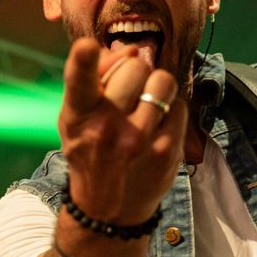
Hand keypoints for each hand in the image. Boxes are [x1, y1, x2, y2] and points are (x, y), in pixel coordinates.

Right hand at [57, 38, 186, 228]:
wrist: (108, 209)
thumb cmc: (91, 150)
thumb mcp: (77, 118)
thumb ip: (94, 79)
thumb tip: (132, 51)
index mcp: (78, 116)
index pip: (78, 82)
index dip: (82, 61)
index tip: (86, 47)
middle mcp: (105, 128)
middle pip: (134, 68)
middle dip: (135, 72)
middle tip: (129, 91)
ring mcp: (138, 141)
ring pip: (163, 81)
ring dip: (158, 87)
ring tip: (147, 105)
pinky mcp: (165, 151)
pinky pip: (179, 105)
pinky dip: (171, 110)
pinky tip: (158, 127)